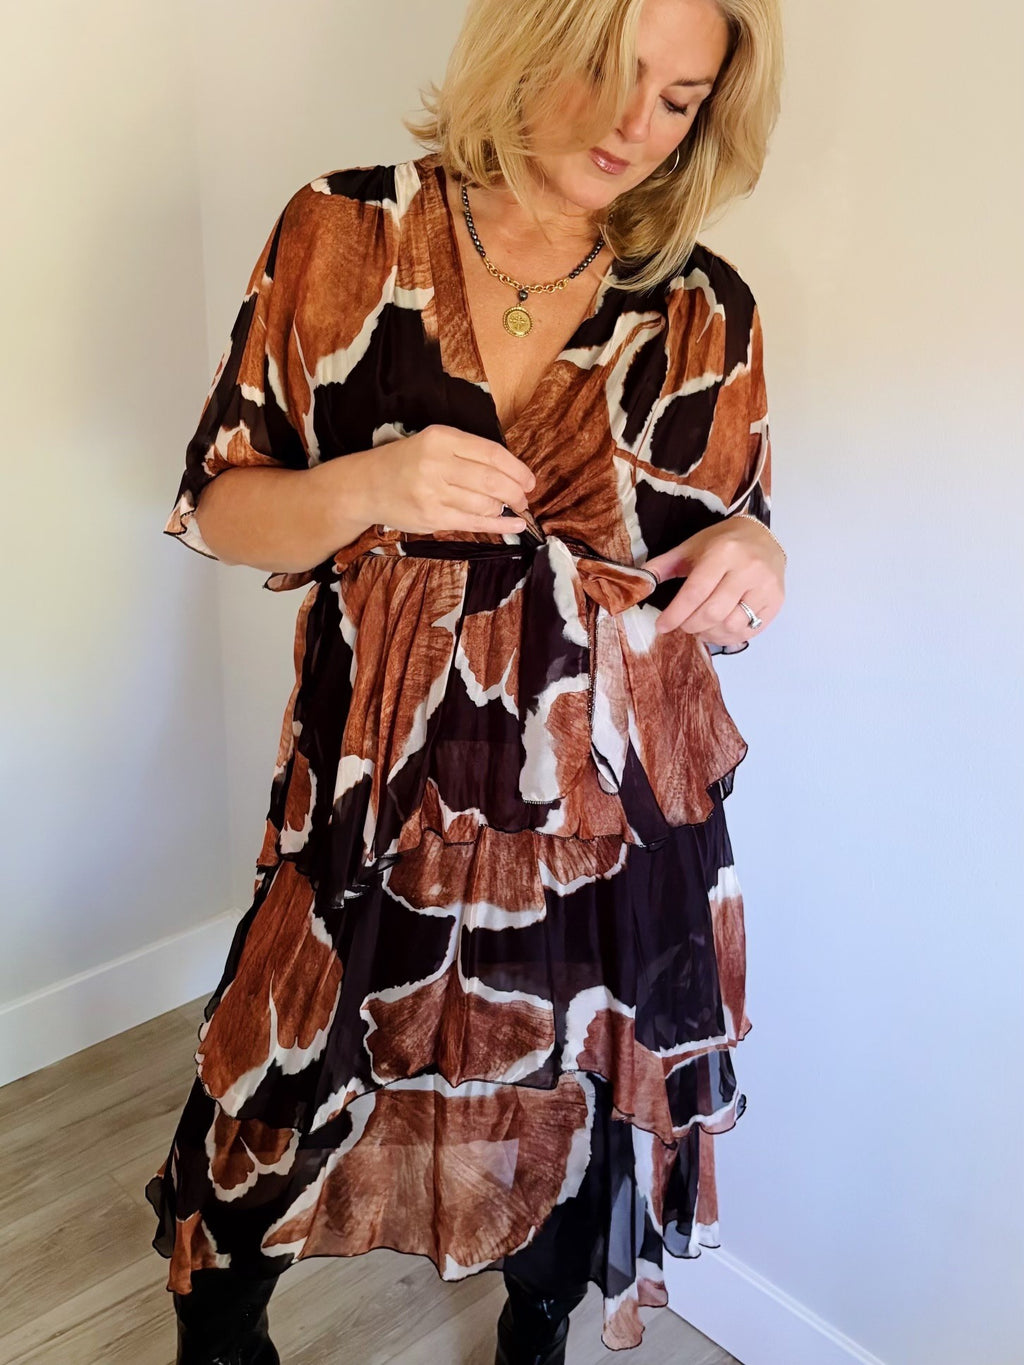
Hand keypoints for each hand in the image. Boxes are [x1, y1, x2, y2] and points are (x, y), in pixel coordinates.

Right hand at [365, 425, 535, 534]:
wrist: (367, 485)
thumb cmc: (406, 463)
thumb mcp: (433, 443)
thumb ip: (468, 453)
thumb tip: (512, 473)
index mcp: (441, 439)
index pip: (491, 453)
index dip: (517, 468)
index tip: (529, 479)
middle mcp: (437, 464)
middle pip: (491, 480)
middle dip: (516, 491)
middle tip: (524, 497)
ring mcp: (433, 493)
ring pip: (484, 504)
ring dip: (505, 508)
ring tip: (512, 508)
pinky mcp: (432, 518)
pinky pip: (474, 523)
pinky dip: (499, 526)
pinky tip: (514, 525)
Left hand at [643, 516, 785, 647]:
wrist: (762, 536)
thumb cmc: (722, 543)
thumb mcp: (690, 547)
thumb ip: (663, 566)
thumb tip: (638, 583)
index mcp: (723, 552)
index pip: (695, 592)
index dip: (675, 614)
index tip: (661, 626)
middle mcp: (747, 569)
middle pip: (713, 612)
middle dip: (691, 626)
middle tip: (682, 626)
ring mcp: (765, 586)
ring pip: (732, 625)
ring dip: (710, 634)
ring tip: (700, 628)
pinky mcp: (776, 600)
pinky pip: (750, 630)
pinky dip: (729, 636)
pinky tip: (718, 629)